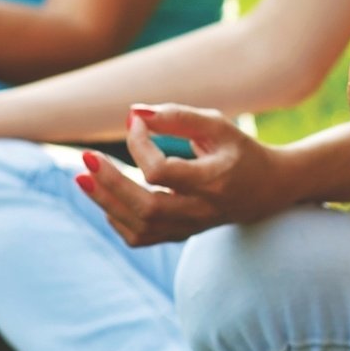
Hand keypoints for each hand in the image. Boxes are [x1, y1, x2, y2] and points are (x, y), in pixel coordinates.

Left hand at [74, 105, 287, 246]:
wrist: (267, 189)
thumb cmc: (239, 150)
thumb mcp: (216, 125)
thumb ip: (177, 116)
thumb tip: (133, 113)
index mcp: (215, 180)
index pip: (163, 172)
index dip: (140, 146)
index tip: (135, 123)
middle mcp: (202, 210)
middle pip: (146, 208)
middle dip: (110, 184)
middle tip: (86, 158)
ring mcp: (190, 227)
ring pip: (139, 228)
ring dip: (105, 202)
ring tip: (82, 177)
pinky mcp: (180, 235)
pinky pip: (140, 237)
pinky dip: (117, 219)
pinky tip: (107, 198)